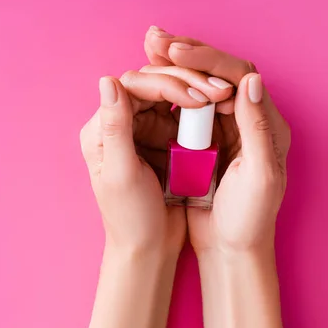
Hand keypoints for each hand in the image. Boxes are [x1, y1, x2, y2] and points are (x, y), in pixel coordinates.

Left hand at [80, 69, 232, 254]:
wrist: (149, 247)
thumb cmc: (130, 217)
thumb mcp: (122, 172)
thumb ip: (115, 126)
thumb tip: (107, 80)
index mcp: (102, 129)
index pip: (134, 88)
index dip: (168, 85)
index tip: (199, 98)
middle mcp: (122, 123)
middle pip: (154, 84)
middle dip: (188, 83)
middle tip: (220, 91)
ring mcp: (145, 131)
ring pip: (171, 95)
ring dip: (198, 92)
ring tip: (225, 96)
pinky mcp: (164, 141)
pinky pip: (183, 114)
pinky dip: (201, 110)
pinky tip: (221, 109)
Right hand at [144, 27, 290, 252]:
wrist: (231, 247)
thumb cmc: (250, 218)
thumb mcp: (260, 176)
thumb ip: (256, 127)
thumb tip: (250, 78)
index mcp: (266, 124)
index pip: (239, 75)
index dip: (209, 60)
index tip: (177, 52)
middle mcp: (245, 119)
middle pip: (218, 72)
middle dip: (187, 53)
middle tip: (155, 37)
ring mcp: (222, 129)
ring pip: (199, 84)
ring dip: (174, 64)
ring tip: (148, 47)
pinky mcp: (203, 141)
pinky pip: (185, 106)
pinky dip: (168, 88)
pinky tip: (148, 77)